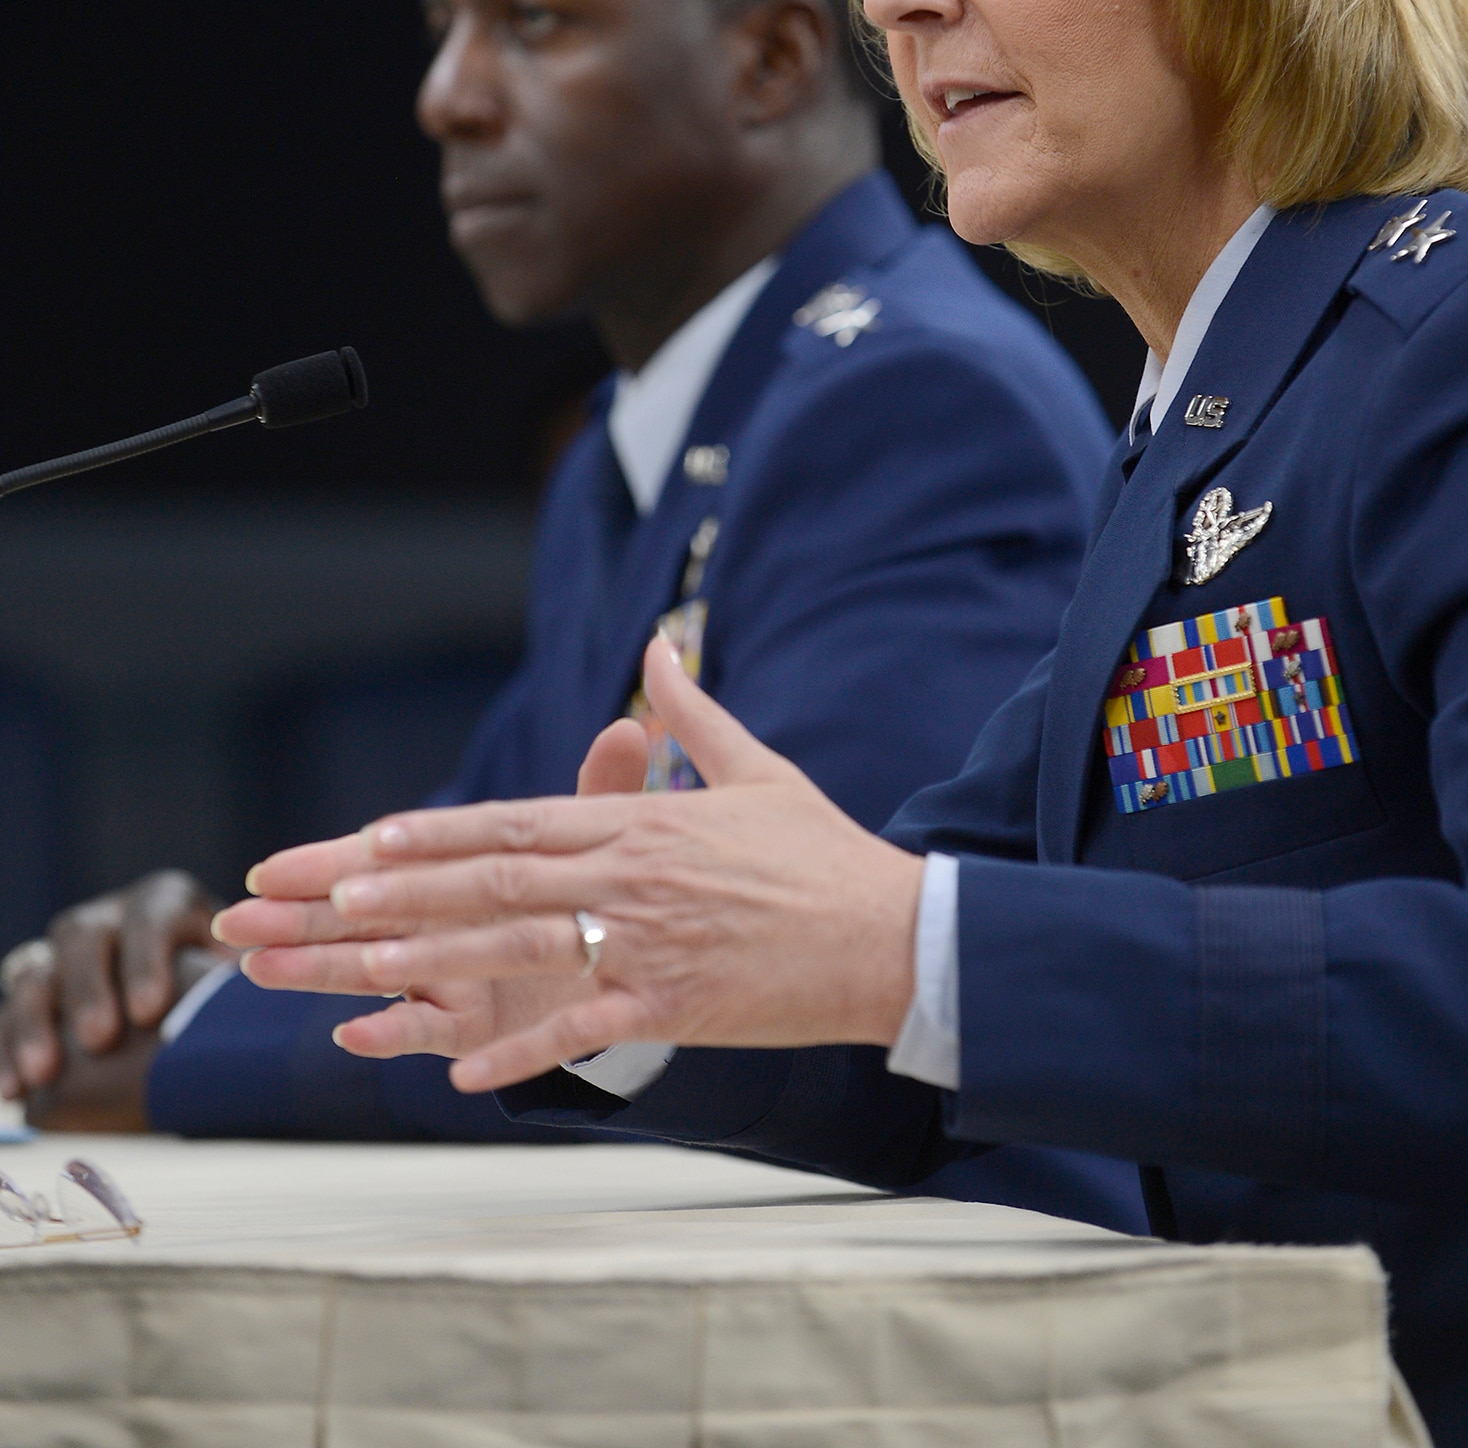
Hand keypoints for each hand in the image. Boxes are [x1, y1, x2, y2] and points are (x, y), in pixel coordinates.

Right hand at [0, 872, 234, 1112]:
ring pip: (35, 970)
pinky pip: (6, 1015)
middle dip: (89, 988)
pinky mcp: (34, 992)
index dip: (148, 958)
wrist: (186, 1009)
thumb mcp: (232, 979)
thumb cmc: (218, 992)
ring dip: (35, 1021)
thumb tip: (251, 1011)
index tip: (150, 1009)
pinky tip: (11, 1088)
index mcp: (164, 903)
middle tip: (100, 1039)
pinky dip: (5, 1050)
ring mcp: (64, 954)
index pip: (153, 916)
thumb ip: (234, 986)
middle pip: (86, 936)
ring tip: (44, 1073)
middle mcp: (109, 919)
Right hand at [216, 707, 655, 1064]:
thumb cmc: (593, 894)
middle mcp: (441, 923)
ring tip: (264, 971)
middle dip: (295, 919)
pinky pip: (427, 1031)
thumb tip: (626, 730)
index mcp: (456, 872)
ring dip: (319, 973)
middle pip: (358, 919)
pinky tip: (352, 1034)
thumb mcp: (599, 841)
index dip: (327, 866)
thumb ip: (600, 793)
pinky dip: (391, 1032)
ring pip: (374, 973)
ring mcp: (449, 975)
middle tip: (234, 923)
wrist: (630, 968)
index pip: (382, 863)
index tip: (270, 868)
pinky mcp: (473, 1024)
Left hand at [217, 636, 923, 1092]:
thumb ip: (692, 711)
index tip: (367, 836)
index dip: (438, 832)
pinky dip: (522, 1049)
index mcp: (641, 822)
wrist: (892, 931)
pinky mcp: (676, 1004)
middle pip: (499, 880)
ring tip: (362, 969)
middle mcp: (632, 876)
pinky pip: (585, 1027)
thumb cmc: (820, 852)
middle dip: (406, 889)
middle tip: (325, 898)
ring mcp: (650, 942)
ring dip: (439, 960)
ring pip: (525, 947)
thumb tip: (661, 646)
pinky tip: (460, 1072)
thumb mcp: (754, 767)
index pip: (518, 822)